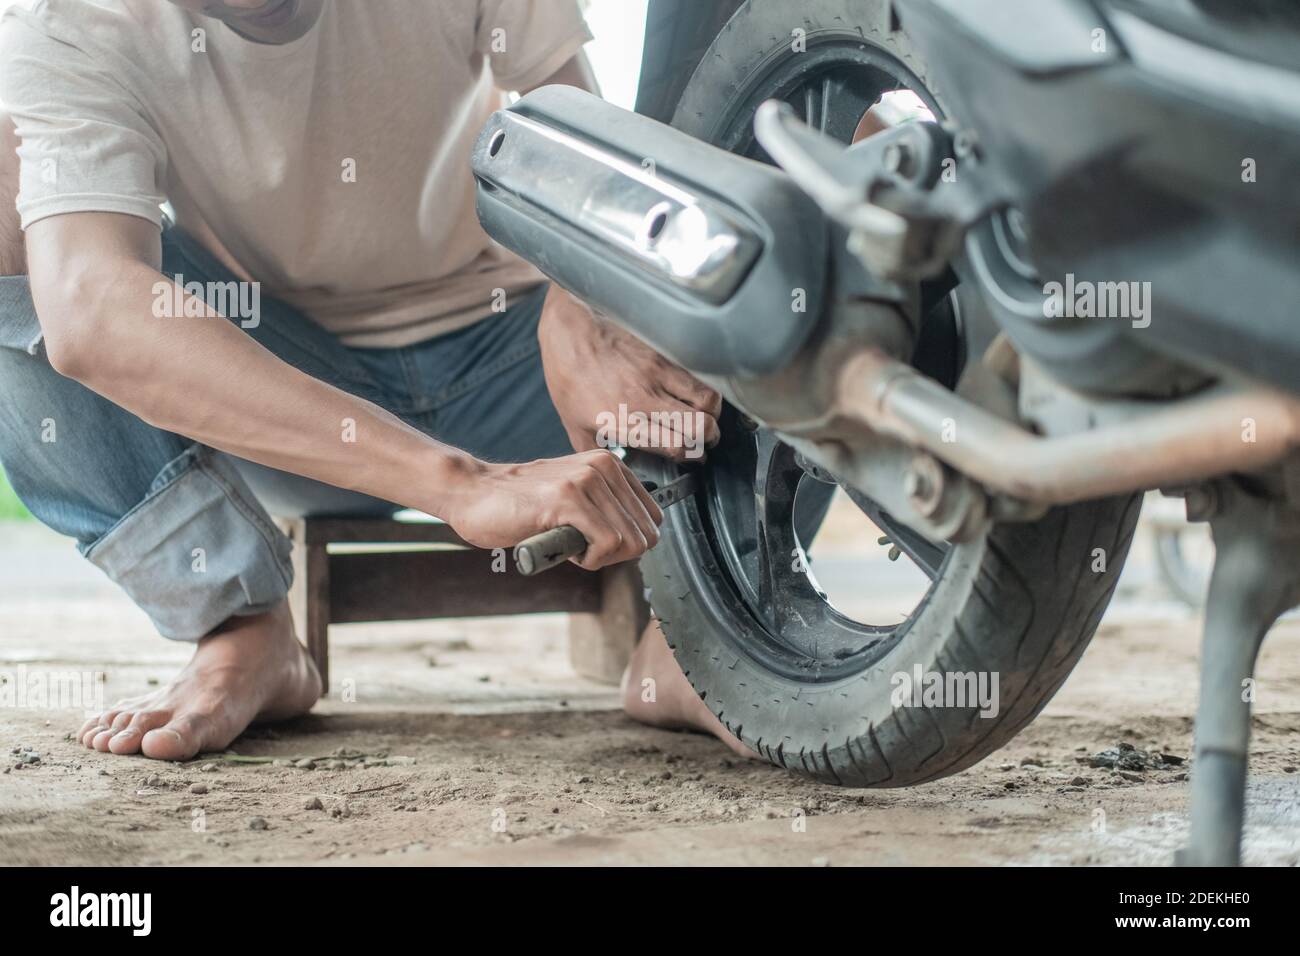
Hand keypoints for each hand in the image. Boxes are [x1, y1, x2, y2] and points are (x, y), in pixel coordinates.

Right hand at [443, 450, 663, 570]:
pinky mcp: (567, 499)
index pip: (653, 518)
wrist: (473, 493)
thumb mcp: (575, 498)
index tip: (596, 544)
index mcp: (610, 465)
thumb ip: (606, 508)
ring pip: (630, 541)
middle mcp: (603, 467)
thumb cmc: (519, 503)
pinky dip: (589, 560)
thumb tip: (642, 540)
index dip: (627, 543)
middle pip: (645, 534)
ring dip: (600, 558)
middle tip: (581, 550)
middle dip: (616, 555)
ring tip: (567, 545)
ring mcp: (586, 480)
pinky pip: (607, 544)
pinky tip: (563, 550)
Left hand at [538, 286, 721, 461]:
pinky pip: (698, 377)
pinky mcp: (663, 356)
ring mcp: (657, 374)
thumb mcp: (576, 429)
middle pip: (701, 426)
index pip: (677, 446)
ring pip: (708, 400)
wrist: (570, 334)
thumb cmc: (569, 381)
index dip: (692, 457)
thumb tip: (623, 470)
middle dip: (710, 439)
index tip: (692, 458)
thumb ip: (602, 453)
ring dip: (713, 415)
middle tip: (704, 441)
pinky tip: (695, 397)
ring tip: (705, 418)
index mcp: (623, 422)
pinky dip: (704, 391)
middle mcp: (644, 399)